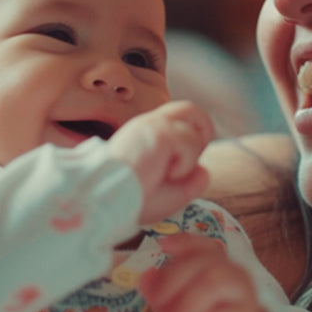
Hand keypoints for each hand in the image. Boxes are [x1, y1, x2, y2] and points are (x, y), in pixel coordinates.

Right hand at [109, 101, 214, 223]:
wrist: (108, 202)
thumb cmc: (131, 201)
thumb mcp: (168, 194)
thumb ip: (190, 183)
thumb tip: (204, 170)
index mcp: (145, 135)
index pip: (176, 122)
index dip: (190, 142)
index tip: (180, 169)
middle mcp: (148, 124)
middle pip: (189, 108)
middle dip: (203, 131)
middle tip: (190, 161)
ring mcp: (153, 124)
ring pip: (194, 115)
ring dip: (195, 145)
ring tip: (178, 169)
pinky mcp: (159, 132)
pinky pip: (190, 139)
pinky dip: (186, 161)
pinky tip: (169, 175)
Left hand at [138, 233, 270, 311]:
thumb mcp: (175, 301)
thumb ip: (159, 288)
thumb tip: (144, 277)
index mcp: (213, 261)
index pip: (200, 245)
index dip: (182, 242)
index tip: (162, 245)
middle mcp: (230, 271)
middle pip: (202, 263)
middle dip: (172, 282)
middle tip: (157, 305)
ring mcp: (241, 293)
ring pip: (214, 283)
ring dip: (186, 305)